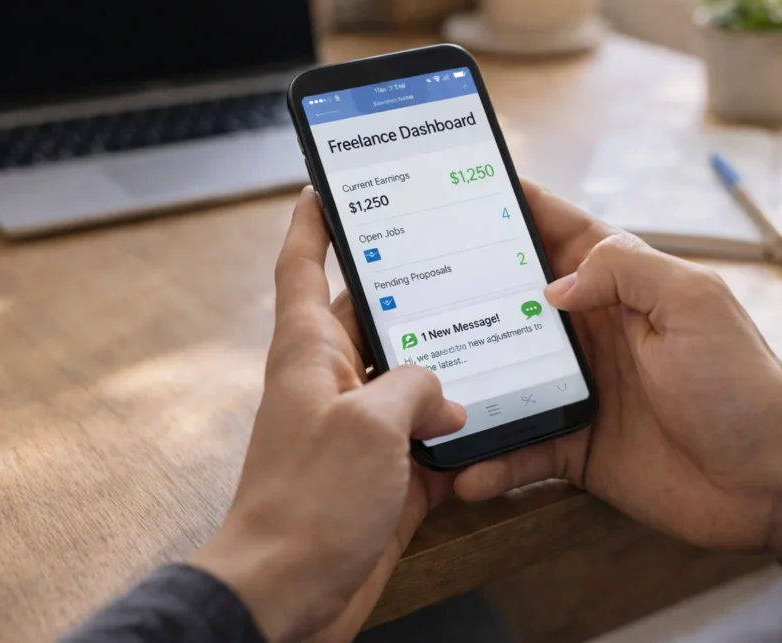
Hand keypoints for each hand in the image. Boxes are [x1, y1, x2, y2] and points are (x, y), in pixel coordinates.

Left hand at [191, 187, 465, 642]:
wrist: (288, 595)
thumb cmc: (305, 504)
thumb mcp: (369, 425)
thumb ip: (415, 388)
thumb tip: (444, 397)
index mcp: (308, 351)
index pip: (304, 265)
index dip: (313, 221)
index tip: (326, 185)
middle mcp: (331, 382)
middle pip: (374, 318)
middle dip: (414, 296)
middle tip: (458, 263)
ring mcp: (357, 428)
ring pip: (409, 380)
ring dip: (445, 373)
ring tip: (493, 343)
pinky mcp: (380, 473)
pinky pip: (425, 437)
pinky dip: (454, 436)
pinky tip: (488, 429)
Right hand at [455, 180, 781, 563]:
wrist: (770, 480)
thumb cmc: (742, 384)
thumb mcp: (692, 303)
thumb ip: (624, 270)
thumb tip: (551, 286)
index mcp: (620, 285)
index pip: (554, 232)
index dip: (509, 207)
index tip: (455, 193)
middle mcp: (591, 332)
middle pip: (511, 303)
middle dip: (463, 296)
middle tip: (408, 296)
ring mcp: (580, 389)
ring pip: (504, 377)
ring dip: (467, 384)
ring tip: (421, 393)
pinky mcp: (576, 445)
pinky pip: (521, 448)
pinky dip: (492, 459)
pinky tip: (466, 469)